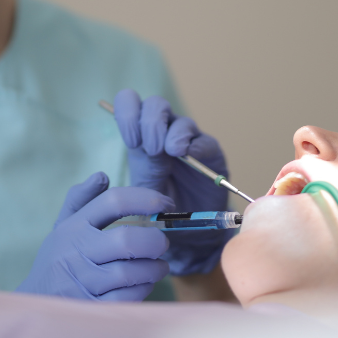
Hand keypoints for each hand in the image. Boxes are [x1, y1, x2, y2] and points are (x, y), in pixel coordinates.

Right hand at [16, 171, 172, 300]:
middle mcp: (77, 251)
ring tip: (159, 265)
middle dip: (154, 240)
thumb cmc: (58, 258)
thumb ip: (80, 199)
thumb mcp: (62, 225)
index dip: (146, 198)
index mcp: (74, 225)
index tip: (165, 203)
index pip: (114, 202)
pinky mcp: (91, 307)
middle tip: (163, 242)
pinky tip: (144, 283)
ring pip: (130, 272)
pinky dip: (143, 289)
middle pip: (127, 240)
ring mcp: (83, 281)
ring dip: (154, 268)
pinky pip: (127, 298)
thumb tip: (101, 176)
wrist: (35, 302)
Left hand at [113, 90, 233, 275]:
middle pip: (156, 105)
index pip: (129, 103)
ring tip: (172, 152)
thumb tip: (134, 155)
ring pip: (181, 121)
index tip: (132, 141)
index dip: (128, 114)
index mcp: (140, 137)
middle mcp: (164, 133)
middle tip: (151, 148)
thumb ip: (139, 172)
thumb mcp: (140, 193)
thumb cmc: (157, 211)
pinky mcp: (210, 155)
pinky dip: (196, 145)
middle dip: (151, 123)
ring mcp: (188, 142)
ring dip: (173, 134)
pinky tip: (188, 154)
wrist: (187, 234)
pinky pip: (204, 141)